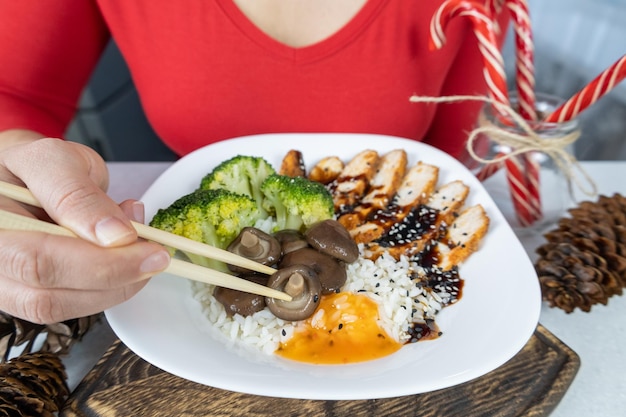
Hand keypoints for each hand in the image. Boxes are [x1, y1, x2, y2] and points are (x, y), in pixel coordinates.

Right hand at [0, 135, 169, 322]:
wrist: (16, 177)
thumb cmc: (29, 166)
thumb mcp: (55, 160)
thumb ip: (80, 195)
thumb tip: (116, 235)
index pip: (37, 261)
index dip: (99, 262)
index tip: (147, 248)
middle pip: (48, 297)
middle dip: (115, 278)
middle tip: (156, 255)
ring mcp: (4, 287)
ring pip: (61, 308)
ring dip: (114, 284)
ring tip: (136, 243)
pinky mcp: (26, 296)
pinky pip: (69, 304)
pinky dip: (105, 285)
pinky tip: (119, 255)